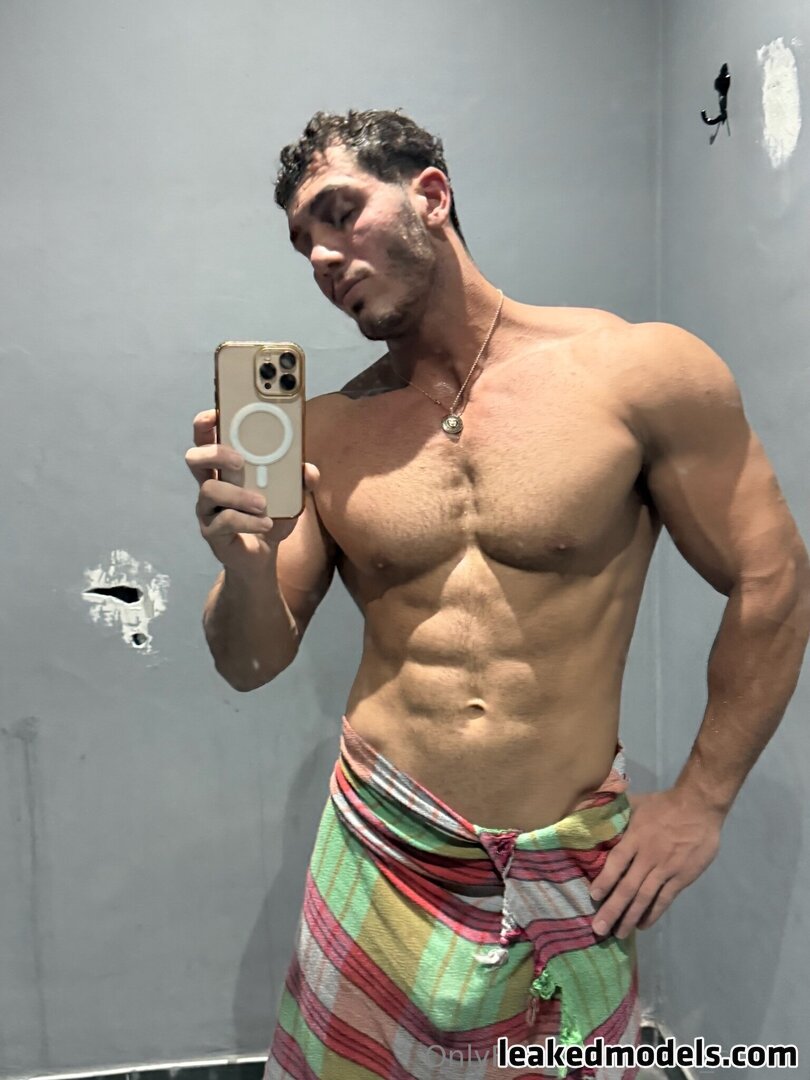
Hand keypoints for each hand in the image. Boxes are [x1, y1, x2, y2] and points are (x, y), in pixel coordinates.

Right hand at [186, 408, 319, 573]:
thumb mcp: (290, 497)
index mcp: (224, 468)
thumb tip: (309, 469)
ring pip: (209, 490)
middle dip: (215, 453)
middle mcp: (210, 484)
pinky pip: (224, 521)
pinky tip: (265, 524)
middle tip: (240, 460)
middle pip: (195, 458)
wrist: (261, 557)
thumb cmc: (269, 516)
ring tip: (263, 503)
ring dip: (238, 494)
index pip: (206, 438)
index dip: (206, 424)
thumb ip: (300, 482)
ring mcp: (208, 509)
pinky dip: (248, 521)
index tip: (215, 413)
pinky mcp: (212, 532)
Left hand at [588, 788, 723, 938]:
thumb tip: (589, 811)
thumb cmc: (664, 804)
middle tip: (599, 929)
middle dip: (612, 909)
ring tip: (618, 933)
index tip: (593, 897)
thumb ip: (614, 810)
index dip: (605, 881)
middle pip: (628, 887)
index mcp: (636, 837)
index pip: (616, 863)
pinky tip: (642, 924)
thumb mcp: (636, 802)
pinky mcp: (681, 878)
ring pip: (645, 897)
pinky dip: (653, 913)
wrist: (699, 807)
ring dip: (630, 917)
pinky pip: (664, 899)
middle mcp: (648, 856)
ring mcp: (666, 869)